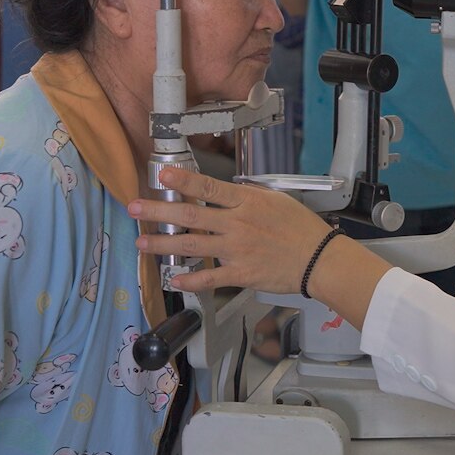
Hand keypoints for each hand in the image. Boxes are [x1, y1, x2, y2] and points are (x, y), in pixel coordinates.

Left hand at [132, 165, 330, 295]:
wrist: (319, 258)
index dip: (182, 180)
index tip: (161, 175)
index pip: (208, 187)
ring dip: (163, 245)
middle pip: (191, 216)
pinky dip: (190, 280)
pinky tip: (173, 278)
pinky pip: (209, 278)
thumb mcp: (276, 199)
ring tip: (141, 243)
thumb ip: (247, 196)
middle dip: (158, 211)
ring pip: (192, 246)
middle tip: (135, 208)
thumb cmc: (301, 228)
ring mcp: (237, 250)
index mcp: (246, 202)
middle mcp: (237, 224)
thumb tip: (225, 191)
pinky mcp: (241, 274)